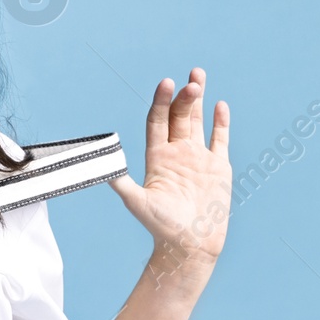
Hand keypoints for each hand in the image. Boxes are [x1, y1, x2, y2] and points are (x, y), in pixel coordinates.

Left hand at [109, 68, 231, 272]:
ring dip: (197, 100)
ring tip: (197, 75)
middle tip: (191, 79)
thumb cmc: (161, 226)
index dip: (160, 102)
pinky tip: (219, 105)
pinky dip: (219, 122)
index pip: (157, 121)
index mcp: (157, 157)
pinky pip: (219, 139)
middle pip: (178, 116)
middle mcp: (176, 153)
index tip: (165, 83)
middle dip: (183, 97)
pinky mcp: (218, 167)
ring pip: (197, 122)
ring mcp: (197, 158)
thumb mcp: (137, 202)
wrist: (190, 244)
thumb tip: (100, 167)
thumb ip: (121, 182)